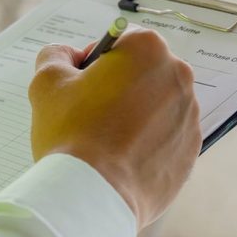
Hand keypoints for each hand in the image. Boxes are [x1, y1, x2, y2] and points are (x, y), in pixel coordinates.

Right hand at [29, 29, 201, 229]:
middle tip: (88, 113)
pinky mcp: (190, 151)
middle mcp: (178, 77)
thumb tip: (65, 56)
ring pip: (154, 105)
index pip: (121, 41)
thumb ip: (55, 56)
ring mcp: (189, 116)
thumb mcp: (47, 83)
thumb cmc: (71, 134)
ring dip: (132, 114)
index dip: (95, 60)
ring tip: (103, 140)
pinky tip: (118, 158)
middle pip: (141, 73)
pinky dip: (145, 143)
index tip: (80, 83)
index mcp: (148, 50)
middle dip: (117, 86)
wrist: (94, 195)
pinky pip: (164, 137)